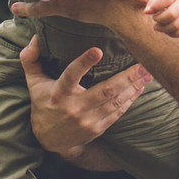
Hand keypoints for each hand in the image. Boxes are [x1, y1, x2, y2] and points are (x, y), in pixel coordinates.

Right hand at [21, 35, 151, 159]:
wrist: (50, 140)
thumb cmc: (43, 104)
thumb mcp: (34, 83)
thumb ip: (30, 60)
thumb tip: (35, 38)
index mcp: (58, 93)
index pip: (70, 76)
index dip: (83, 63)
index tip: (97, 50)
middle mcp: (74, 108)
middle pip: (105, 91)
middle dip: (126, 78)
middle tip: (143, 64)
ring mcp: (88, 120)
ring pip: (115, 102)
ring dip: (134, 87)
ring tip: (147, 74)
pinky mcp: (98, 128)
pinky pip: (118, 112)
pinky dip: (131, 100)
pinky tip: (141, 88)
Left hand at [146, 0, 178, 36]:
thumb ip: (153, 0)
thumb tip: (147, 12)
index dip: (155, 7)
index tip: (148, 10)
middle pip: (171, 14)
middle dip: (159, 19)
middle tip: (154, 18)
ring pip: (176, 25)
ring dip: (163, 28)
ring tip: (157, 26)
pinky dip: (171, 33)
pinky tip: (166, 30)